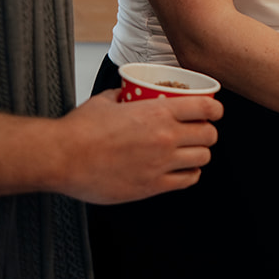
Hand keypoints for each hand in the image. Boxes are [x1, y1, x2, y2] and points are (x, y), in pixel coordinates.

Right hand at [55, 90, 221, 203]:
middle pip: (208, 135)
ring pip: (202, 158)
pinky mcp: (153, 186)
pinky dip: (190, 174)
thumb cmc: (80, 130)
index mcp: (157, 112)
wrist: (63, 158)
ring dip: (200, 153)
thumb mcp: (106, 100)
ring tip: (192, 151)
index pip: (204, 107)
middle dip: (208, 131)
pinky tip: (183, 170)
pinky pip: (186, 180)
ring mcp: (161, 163)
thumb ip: (124, 96)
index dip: (215, 109)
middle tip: (201, 131)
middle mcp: (165, 137)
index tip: (214, 111)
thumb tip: (129, 93)